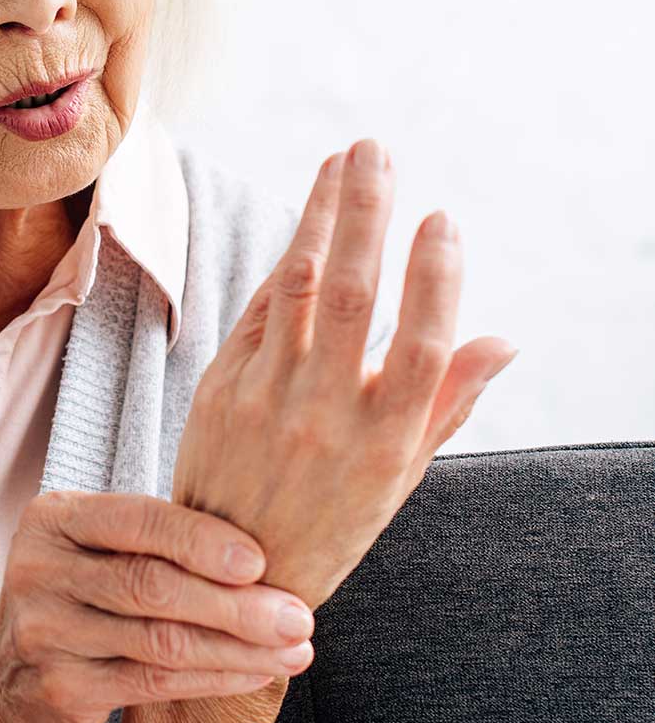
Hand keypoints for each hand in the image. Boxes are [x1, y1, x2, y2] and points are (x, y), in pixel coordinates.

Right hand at [0, 491, 317, 722]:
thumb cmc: (76, 595)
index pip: (139, 521)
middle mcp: (41, 568)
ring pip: (161, 640)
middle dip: (235, 603)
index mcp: (54, 517)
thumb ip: (156, 540)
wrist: (2, 676)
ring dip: (238, 647)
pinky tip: (254, 674)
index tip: (264, 562)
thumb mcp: (93, 549)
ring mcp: (46, 631)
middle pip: (152, 585)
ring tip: (293, 650)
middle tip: (298, 615)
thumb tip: (266, 548)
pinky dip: (214, 678)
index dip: (204, 541)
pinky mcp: (61, 686)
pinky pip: (154, 682)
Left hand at [172, 139, 518, 610]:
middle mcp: (322, 417)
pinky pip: (257, 312)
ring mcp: (265, 400)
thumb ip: (447, 406)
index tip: (441, 219)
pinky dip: (283, 264)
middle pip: (349, 297)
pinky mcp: (221, 389)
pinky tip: (306, 223)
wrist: (229, 570)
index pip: (419, 346)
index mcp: (384, 444)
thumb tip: (502, 338)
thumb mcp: (401, 480)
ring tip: (339, 164)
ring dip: (316, 217)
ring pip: (293, 289)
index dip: (435, 278)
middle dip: (364, 215)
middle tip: (378, 152)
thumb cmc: (332, 522)